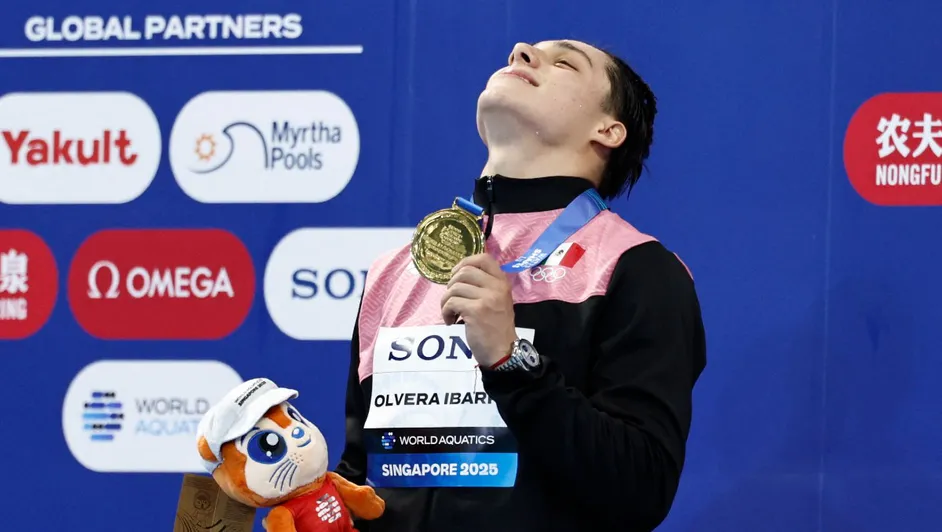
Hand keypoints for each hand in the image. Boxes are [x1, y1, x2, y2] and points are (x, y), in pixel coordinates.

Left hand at [440, 253, 517, 367]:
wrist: (503, 351)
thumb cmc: (497, 327)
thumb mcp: (498, 300)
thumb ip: (485, 286)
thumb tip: (459, 275)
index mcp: (502, 282)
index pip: (484, 258)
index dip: (465, 262)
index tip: (456, 274)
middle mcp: (496, 287)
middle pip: (464, 272)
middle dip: (451, 284)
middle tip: (452, 299)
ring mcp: (487, 298)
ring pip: (454, 288)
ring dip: (446, 301)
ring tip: (451, 313)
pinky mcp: (476, 311)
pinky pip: (451, 303)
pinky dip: (445, 312)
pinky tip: (450, 321)